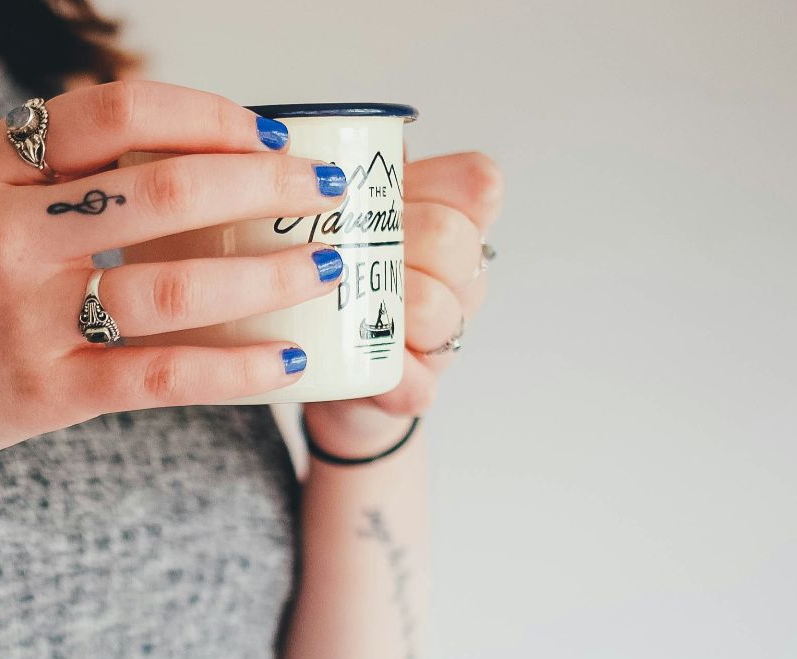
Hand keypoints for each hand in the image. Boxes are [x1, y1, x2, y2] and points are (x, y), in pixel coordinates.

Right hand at [0, 81, 350, 489]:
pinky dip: (236, 368)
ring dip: (272, 273)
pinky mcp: (45, 391)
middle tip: (325, 194)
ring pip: (178, 283)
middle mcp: (5, 233)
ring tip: (329, 265)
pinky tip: (285, 360)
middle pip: (165, 189)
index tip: (271, 135)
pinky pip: (163, 374)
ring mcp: (25, 316)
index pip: (119, 112)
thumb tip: (196, 150)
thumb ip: (58, 172)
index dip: (211, 115)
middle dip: (266, 186)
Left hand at [301, 152, 504, 457]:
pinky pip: (419, 381)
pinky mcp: (416, 389)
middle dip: (395, 243)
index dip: (436, 186)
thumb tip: (320, 130)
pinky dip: (391, 374)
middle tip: (342, 251)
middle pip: (451, 240)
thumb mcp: (339, 214)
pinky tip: (368, 370)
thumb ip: (342, 171)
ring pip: (438, 309)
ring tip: (342, 304)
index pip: (478, 184)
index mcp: (449, 222)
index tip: (384, 197)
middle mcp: (460, 277)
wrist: (319, 370)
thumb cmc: (332, 275)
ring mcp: (444, 335)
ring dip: (389, 306)